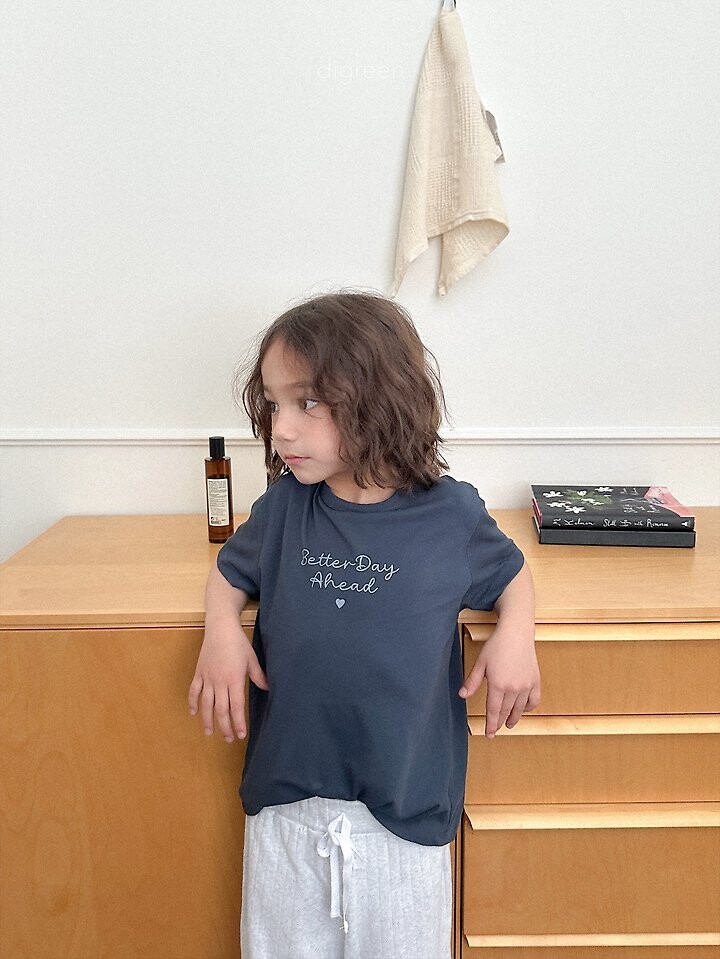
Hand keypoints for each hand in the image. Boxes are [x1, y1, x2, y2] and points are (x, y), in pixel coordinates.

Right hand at [188, 619, 268, 742]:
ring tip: (209, 733)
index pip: (236, 707)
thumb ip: (258, 676)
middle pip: (221, 710)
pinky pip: (194, 690)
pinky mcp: (199, 672)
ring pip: (206, 704)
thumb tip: (268, 688)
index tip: (241, 734)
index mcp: (234, 679)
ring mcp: (207, 678)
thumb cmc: (238, 642)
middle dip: (225, 726)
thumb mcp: (252, 659)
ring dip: (207, 720)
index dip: (238, 722)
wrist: (221, 628)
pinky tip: (193, 713)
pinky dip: (192, 702)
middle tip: (229, 739)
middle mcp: (219, 681)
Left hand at [459, 622, 540, 737]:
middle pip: (506, 712)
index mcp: (498, 685)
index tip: (489, 734)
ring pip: (520, 709)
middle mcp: (513, 688)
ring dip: (514, 718)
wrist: (516, 633)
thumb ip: (473, 681)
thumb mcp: (480, 663)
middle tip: (496, 731)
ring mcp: (526, 686)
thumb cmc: (497, 645)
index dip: (491, 724)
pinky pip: (534, 700)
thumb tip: (462, 695)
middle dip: (500, 723)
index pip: (493, 711)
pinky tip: (523, 709)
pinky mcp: (535, 681)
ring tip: (509, 724)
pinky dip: (529, 708)